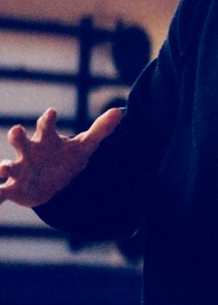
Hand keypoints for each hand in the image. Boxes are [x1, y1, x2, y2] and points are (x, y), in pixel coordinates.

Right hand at [0, 107, 123, 207]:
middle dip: (17, 135)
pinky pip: (1, 192)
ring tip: (3, 169)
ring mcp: (19, 169)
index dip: (48, 119)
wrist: (55, 181)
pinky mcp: (14, 188)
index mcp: (46, 139)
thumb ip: (100, 130)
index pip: (46, 125)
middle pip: (20, 140)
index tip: (52, 113)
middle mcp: (29, 151)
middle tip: (17, 131)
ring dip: (2, 167)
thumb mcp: (85, 146)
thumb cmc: (66, 158)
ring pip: (6, 166)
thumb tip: (119, 112)